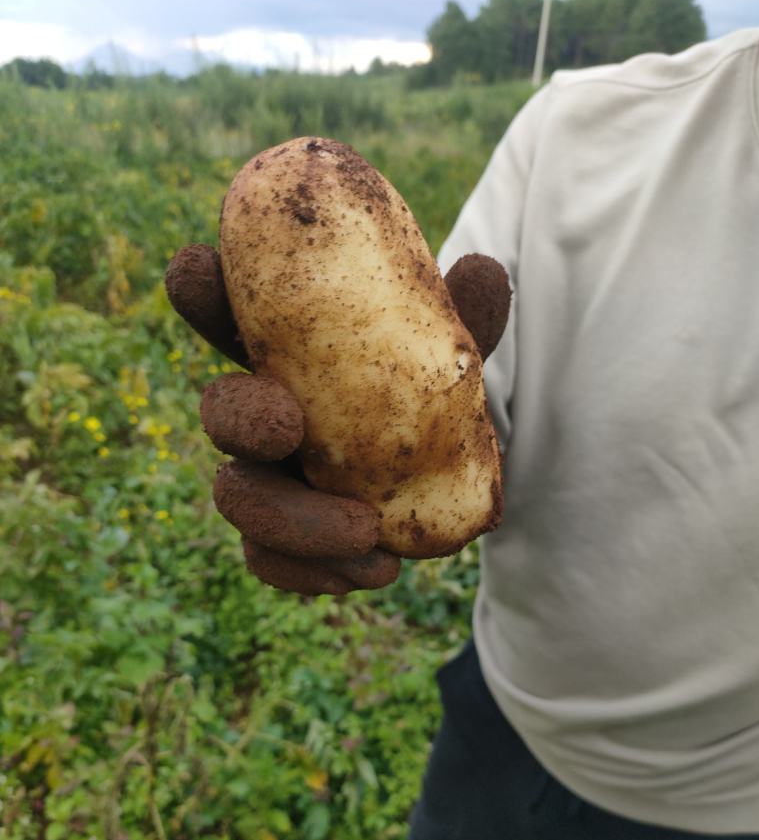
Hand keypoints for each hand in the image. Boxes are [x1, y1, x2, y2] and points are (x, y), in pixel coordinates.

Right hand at [165, 244, 509, 594]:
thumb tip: (483, 271)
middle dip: (241, 416)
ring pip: (238, 497)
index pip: (227, 316)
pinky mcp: (281, 539)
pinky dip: (309, 573)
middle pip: (220, 412)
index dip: (200, 291)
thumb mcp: (450, 360)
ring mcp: (266, 481)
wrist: (442, 479)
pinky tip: (368, 574)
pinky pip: (268, 561)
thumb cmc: (426, 398)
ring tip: (367, 534)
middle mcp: (263, 416)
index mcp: (285, 357)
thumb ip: (462, 322)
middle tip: (288, 428)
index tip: (195, 265)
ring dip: (293, 520)